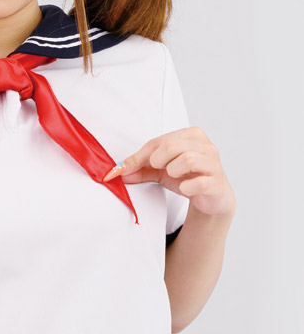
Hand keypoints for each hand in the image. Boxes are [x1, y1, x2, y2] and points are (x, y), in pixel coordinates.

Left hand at [102, 127, 235, 217]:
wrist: (212, 197)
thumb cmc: (188, 177)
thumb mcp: (160, 170)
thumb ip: (140, 168)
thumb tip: (117, 172)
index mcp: (191, 135)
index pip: (158, 141)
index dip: (137, 157)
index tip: (121, 171)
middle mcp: (205, 145)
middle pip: (171, 146)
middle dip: (158, 161)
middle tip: (161, 170)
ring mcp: (213, 163)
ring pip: (187, 160)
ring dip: (173, 171)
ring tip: (175, 177)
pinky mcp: (217, 182)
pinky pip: (199, 182)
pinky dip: (186, 187)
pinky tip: (185, 188)